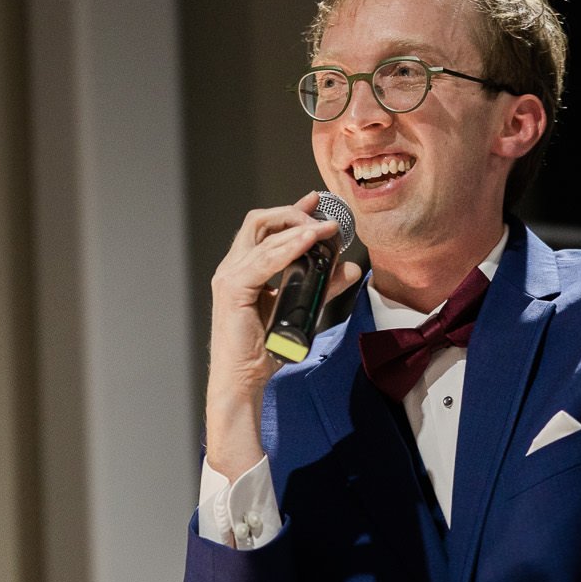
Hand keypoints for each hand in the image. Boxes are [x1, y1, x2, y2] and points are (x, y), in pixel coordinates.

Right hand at [206, 191, 362, 476]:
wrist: (243, 380)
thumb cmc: (264, 349)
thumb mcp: (302, 310)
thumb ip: (323, 286)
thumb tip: (350, 268)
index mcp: (243, 269)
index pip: (264, 227)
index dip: (291, 210)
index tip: (317, 201)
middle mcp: (231, 268)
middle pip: (258, 221)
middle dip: (293, 212)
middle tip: (324, 218)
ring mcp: (229, 277)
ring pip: (263, 235)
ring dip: (298, 228)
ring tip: (326, 229)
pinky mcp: (233, 290)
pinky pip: (264, 259)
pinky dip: (289, 246)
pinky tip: (310, 241)